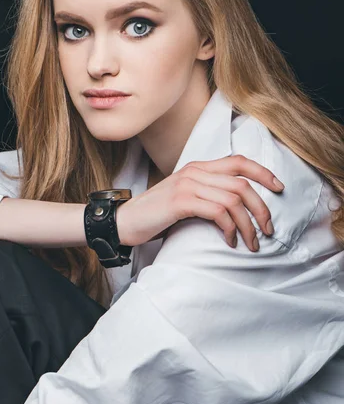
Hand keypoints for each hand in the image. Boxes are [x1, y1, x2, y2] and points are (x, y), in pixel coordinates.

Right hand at [116, 155, 284, 252]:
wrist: (124, 221)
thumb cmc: (156, 214)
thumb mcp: (184, 197)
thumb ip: (206, 193)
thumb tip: (238, 207)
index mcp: (197, 167)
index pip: (238, 161)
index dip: (263, 172)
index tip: (279, 188)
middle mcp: (194, 172)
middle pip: (242, 183)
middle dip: (261, 207)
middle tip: (267, 229)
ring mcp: (187, 185)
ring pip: (233, 199)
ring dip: (249, 224)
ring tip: (251, 242)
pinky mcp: (181, 201)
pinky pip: (218, 211)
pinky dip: (230, 228)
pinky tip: (230, 241)